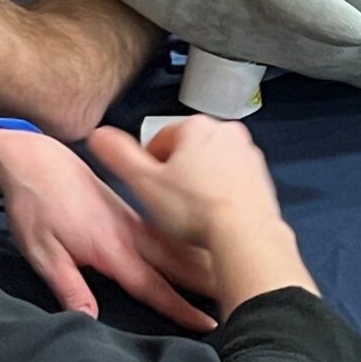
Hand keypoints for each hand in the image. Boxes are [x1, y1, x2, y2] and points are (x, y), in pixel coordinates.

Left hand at [0, 128, 218, 331]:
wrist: (33, 157)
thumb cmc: (34, 204)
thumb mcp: (41, 251)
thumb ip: (69, 286)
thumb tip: (89, 320)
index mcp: (111, 248)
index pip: (152, 286)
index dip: (180, 308)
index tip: (206, 323)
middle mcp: (129, 232)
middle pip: (177, 263)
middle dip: (207, 282)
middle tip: (237, 296)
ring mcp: (131, 218)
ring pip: (177, 244)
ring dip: (203, 261)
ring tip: (230, 276)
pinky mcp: (127, 209)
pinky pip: (166, 231)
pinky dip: (187, 242)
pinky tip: (198, 248)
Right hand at [90, 118, 314, 317]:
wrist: (245, 234)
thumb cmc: (198, 210)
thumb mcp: (144, 182)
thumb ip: (119, 156)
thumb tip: (99, 136)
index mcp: (196, 127)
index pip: (161, 137)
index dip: (149, 164)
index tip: (148, 185)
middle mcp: (226, 133)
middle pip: (188, 150)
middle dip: (176, 172)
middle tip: (167, 201)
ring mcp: (247, 154)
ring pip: (211, 164)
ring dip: (199, 183)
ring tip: (190, 211)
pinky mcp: (261, 177)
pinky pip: (232, 181)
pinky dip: (220, 194)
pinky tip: (212, 215)